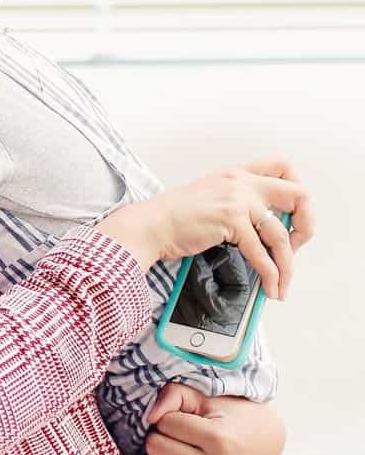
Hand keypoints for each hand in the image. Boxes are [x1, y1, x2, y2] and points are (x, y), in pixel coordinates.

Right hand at [96, 158, 313, 298]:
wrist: (148, 225)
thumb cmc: (172, 218)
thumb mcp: (210, 199)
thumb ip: (236, 203)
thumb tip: (262, 228)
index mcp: (235, 174)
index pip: (283, 167)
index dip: (296, 191)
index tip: (290, 215)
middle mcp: (240, 182)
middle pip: (298, 195)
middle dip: (306, 226)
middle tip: (295, 247)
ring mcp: (237, 200)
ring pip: (282, 234)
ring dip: (287, 265)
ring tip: (282, 284)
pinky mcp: (231, 221)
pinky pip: (262, 253)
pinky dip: (270, 275)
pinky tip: (269, 287)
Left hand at [146, 385, 283, 454]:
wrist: (268, 444)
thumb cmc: (233, 417)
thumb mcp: (206, 398)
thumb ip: (174, 395)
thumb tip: (149, 417)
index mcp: (220, 440)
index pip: (164, 423)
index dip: (172, 417)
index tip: (191, 419)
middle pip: (156, 447)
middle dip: (165, 437)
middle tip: (187, 436)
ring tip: (188, 454)